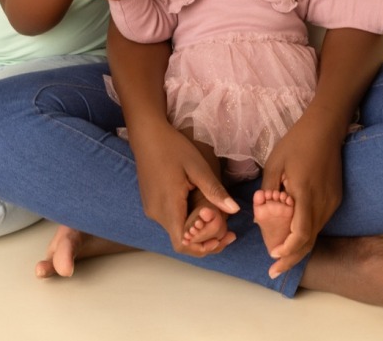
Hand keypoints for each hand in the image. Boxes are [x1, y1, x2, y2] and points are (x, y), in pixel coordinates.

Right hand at [129, 122, 238, 255]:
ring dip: (195, 230)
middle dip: (204, 239)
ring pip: (176, 230)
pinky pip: (170, 220)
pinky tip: (200, 210)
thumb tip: (235, 210)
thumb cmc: (173, 148)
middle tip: (228, 232)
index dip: (202, 248)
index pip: (182, 244)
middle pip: (181, 239)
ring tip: (217, 219)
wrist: (147, 135)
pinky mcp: (151, 203)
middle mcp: (157, 213)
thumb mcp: (197, 167)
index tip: (221, 240)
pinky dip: (186, 221)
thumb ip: (214, 190)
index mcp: (168, 206)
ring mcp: (152, 209)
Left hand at [259, 112, 343, 276]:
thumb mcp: (274, 164)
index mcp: (305, 194)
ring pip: (316, 232)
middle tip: (274, 271)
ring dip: (299, 246)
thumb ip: (268, 191)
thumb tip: (260, 213)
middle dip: (291, 258)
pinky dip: (306, 233)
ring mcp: (332, 201)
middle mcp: (323, 202)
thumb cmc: (297, 143)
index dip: (287, 250)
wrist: (326, 128)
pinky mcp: (336, 198)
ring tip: (279, 255)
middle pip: (309, 240)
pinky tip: (293, 235)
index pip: (300, 234)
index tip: (273, 258)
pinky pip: (320, 221)